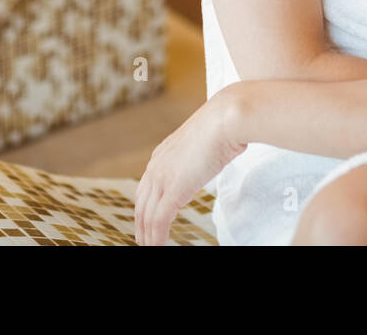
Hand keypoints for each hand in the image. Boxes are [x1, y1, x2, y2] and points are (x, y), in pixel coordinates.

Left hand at [134, 85, 247, 245]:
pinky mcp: (173, 189)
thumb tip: (215, 153)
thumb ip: (201, 151)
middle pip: (140, 202)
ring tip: (149, 248)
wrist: (226, 119)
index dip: (144, 206)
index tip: (146, 220)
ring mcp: (163, 177)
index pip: (146, 186)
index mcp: (162, 154)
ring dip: (146, 235)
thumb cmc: (224, 125)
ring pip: (146, 215)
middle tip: (142, 240)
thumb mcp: (205, 141)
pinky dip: (156, 237)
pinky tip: (157, 246)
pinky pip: (159, 220)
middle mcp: (157, 165)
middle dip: (140, 224)